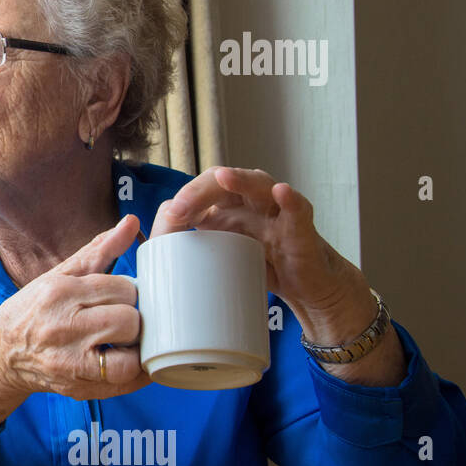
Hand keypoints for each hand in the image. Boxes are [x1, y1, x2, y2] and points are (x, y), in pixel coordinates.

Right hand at [0, 214, 151, 416]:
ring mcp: (70, 361)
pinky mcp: (77, 387)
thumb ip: (98, 251)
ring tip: (121, 343)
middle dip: (131, 319)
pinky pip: (126, 381)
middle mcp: (64, 326)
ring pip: (131, 353)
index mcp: (60, 292)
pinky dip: (135, 372)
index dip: (127, 294)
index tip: (118, 299)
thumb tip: (132, 222)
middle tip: (120, 321)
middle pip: (129, 319)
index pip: (122, 288)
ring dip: (134, 348)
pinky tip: (125, 361)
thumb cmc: (30, 312)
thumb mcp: (58, 276)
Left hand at [148, 166, 371, 342]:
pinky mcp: (302, 229)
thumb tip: (158, 247)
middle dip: (200, 190)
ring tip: (224, 177)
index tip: (169, 217)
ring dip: (241, 180)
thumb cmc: (264, 265)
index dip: (186, 199)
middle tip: (180, 208)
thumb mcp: (226, 255)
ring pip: (260, 186)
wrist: (307, 288)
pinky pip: (298, 210)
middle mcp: (253, 202)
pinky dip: (290, 200)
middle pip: (225, 183)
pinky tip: (281, 192)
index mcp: (230, 206)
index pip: (203, 190)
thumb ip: (197, 247)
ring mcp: (278, 212)